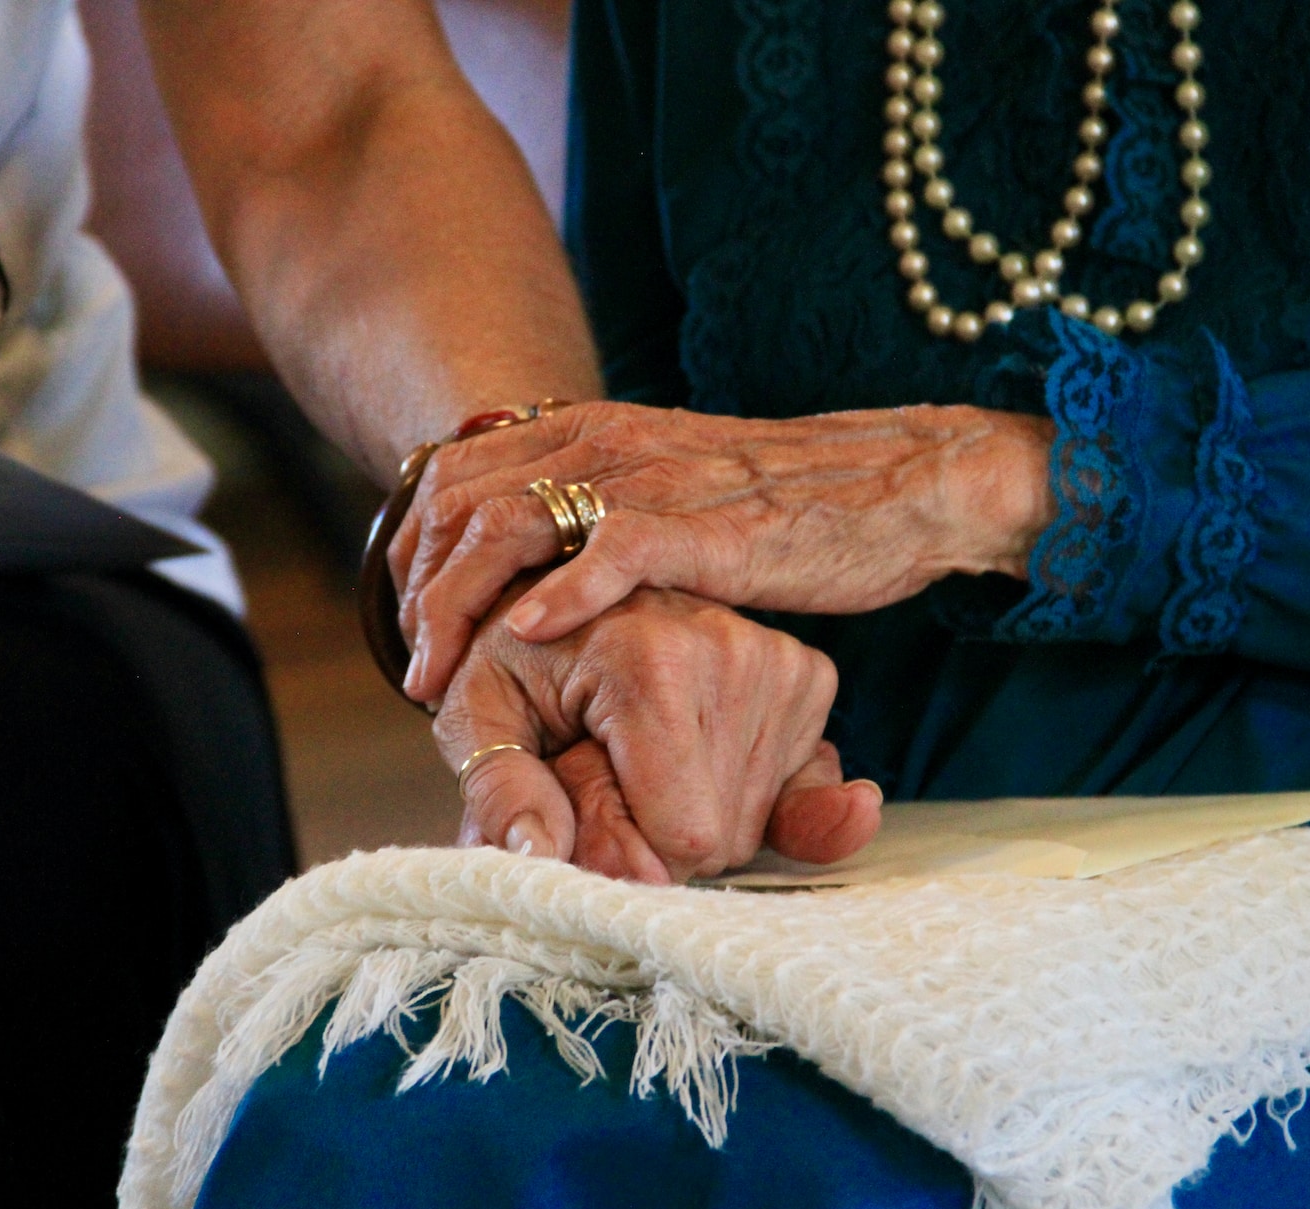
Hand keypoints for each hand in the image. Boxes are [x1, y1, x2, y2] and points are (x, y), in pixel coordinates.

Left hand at [395, 401, 1054, 700]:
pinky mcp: (706, 525)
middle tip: (413, 668)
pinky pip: (611, 549)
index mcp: (592, 430)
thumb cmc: (792, 504)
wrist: (902, 482)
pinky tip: (526, 636)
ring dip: (459, 605)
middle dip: (417, 591)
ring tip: (441, 677)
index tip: (406, 623)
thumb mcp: (674, 492)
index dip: (411, 552)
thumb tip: (541, 571)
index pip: (453, 474)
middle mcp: (607, 441)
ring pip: (509, 524)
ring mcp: (652, 478)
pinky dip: (558, 593)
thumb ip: (605, 512)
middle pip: (459, 502)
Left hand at [433, 586, 882, 883]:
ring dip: (694, 811)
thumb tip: (541, 854)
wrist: (567, 582)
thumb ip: (501, 789)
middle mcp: (732, 648)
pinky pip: (794, 791)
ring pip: (755, 821)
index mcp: (651, 658)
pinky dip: (740, 792)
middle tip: (606, 771)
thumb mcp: (476, 716)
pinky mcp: (808, 674)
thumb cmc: (515, 657)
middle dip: (658, 833)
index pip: (686, 835)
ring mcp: (781, 659)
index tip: (583, 801)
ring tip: (641, 752)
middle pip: (722, 835)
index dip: (629, 851)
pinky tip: (692, 757)